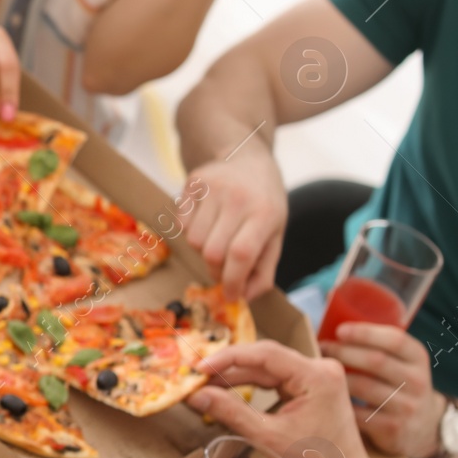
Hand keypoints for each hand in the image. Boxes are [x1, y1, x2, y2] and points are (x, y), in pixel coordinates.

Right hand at [179, 150, 285, 300]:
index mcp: (264, 213)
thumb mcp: (276, 235)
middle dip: (216, 270)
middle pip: (212, 252)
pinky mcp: (192, 182)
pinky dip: (192, 231)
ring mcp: (212, 187)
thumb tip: (243, 298)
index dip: (232, 281)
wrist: (248, 159)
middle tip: (224, 271)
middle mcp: (237, 197)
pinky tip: (207, 221)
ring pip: (193, 241)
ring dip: (203, 250)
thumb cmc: (264, 203)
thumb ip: (264, 270)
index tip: (230, 296)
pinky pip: (181, 224)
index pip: (241, 255)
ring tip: (217, 240)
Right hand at [187, 341, 405, 457]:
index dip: (227, 358)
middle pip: (265, 358)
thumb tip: (196, 396)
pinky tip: (229, 390)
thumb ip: (231, 412)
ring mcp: (318, 376)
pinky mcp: (313, 386)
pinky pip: (276, 379)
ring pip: (268, 368)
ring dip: (238, 376)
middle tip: (197, 377)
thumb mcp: (268, 437)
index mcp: (317, 376)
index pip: (264, 354)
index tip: (199, 369)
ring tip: (207, 384)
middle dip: (229, 367)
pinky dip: (252, 385)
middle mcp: (320, 368)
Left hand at [319, 322, 444, 457]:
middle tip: (321, 347)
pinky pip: (357, 413)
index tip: (340, 330)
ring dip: (336, 376)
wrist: (424, 428)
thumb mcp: (401, 361)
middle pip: (375, 361)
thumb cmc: (398, 383)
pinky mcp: (392, 428)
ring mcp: (406, 407)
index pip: (395, 340)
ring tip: (318, 368)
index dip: (366, 333)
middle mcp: (417, 381)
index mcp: (417, 358)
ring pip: (363, 387)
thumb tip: (333, 308)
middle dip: (343, 352)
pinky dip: (338, 402)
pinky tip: (325, 395)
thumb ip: (377, 343)